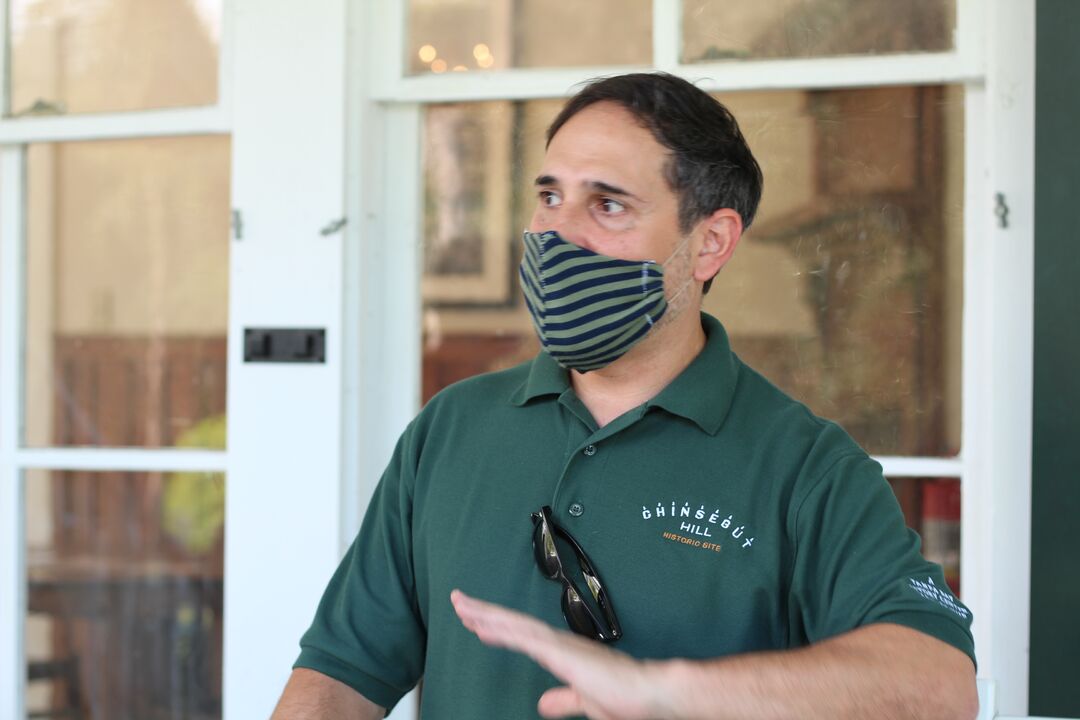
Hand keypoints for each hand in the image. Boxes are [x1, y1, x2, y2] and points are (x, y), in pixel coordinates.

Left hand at [450, 589, 676, 719]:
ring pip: (514, 624)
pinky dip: (502, 628)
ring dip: (486, 614)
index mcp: (563, 653)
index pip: (523, 635)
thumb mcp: (586, 703)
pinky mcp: (561, 653)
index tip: (477, 622)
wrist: (650, 694)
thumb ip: (564, 701)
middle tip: (458, 601)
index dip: (498, 628)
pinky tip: (483, 624)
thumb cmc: (626, 699)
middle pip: (512, 623)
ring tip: (462, 605)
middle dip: (483, 613)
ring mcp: (558, 645)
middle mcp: (558, 643)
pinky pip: (524, 637)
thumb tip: (544, 703)